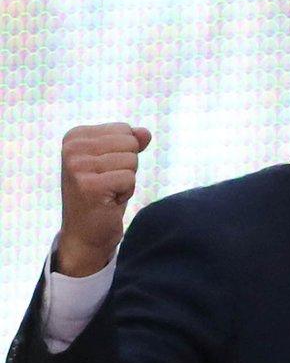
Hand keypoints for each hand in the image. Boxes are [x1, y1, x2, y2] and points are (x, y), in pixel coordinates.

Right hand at [56, 123, 151, 276]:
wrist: (85, 233)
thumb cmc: (103, 193)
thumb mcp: (116, 161)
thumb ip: (131, 141)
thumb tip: (145, 132)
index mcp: (75, 137)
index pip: (124, 129)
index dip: (123, 153)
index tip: (104, 170)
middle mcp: (71, 149)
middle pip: (129, 143)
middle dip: (127, 166)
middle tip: (107, 183)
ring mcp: (77, 167)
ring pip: (131, 160)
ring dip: (126, 180)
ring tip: (107, 192)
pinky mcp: (88, 185)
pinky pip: (129, 178)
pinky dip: (125, 192)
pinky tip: (107, 202)